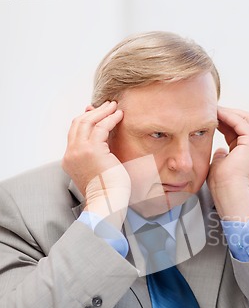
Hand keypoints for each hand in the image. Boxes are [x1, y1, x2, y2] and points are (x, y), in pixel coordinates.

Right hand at [62, 101, 130, 228]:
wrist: (107, 202)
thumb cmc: (108, 191)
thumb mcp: (98, 170)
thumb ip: (97, 155)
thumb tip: (103, 142)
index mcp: (70, 160)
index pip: (74, 133)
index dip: (85, 120)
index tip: (96, 112)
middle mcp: (71, 153)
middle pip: (78, 123)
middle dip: (93, 112)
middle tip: (107, 105)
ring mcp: (79, 151)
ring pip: (87, 122)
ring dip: (102, 112)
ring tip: (114, 106)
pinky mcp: (92, 150)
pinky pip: (101, 127)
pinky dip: (110, 118)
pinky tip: (119, 115)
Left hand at [208, 107, 248, 220]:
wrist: (228, 192)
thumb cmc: (221, 184)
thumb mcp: (219, 164)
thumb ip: (221, 155)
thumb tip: (220, 151)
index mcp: (247, 151)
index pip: (237, 128)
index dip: (225, 120)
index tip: (210, 116)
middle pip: (245, 120)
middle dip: (229, 113)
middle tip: (212, 109)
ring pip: (245, 118)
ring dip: (228, 112)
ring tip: (213, 109)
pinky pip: (241, 123)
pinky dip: (229, 116)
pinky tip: (217, 114)